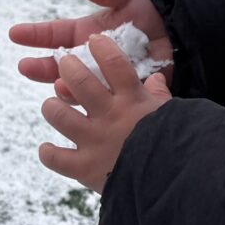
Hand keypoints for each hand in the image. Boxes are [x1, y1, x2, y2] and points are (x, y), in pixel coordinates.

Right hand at [9, 0, 170, 84]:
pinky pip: (102, 100)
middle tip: (25, 66)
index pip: (55, 35)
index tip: (14, 34)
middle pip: (58, 65)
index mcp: (85, 35)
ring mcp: (102, 78)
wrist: (177, 35)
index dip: (35, 34)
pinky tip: (86, 100)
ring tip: (58, 85)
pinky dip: (91, 100)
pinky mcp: (119, 93)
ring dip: (65, 86)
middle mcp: (89, 59)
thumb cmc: (148, 14)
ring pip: (77, 87)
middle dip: (40, 67)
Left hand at [38, 29, 169, 192]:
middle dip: (68, 68)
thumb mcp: (172, 116)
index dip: (102, 48)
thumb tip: (155, 79)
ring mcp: (94, 141)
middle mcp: (110, 115)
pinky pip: (55, 158)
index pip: (115, 64)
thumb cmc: (175, 146)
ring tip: (52, 106)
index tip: (94, 40)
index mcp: (133, 101)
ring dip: (52, 107)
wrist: (173, 184)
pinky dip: (48, 153)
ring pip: (59, 115)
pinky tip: (48, 149)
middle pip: (79, 81)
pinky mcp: (84, 168)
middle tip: (65, 64)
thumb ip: (160, 96)